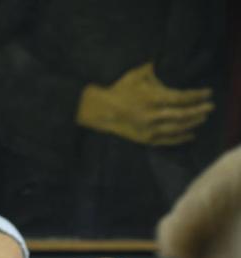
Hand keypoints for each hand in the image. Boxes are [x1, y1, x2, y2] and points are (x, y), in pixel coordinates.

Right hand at [76, 61, 212, 145]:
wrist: (101, 111)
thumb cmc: (119, 90)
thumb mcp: (136, 75)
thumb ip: (152, 70)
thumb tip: (162, 62)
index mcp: (152, 98)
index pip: (180, 98)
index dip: (196, 96)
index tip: (207, 93)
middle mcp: (152, 116)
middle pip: (182, 115)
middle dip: (198, 111)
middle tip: (210, 108)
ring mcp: (149, 129)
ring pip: (176, 129)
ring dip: (192, 124)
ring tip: (202, 119)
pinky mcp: (145, 139)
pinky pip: (167, 140)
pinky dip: (180, 138)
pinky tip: (190, 134)